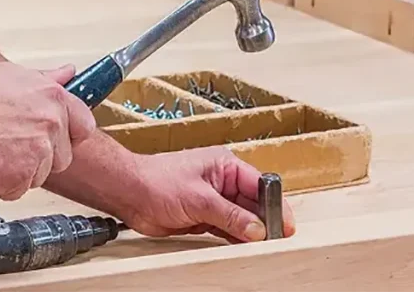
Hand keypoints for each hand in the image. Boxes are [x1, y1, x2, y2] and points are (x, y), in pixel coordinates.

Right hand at [0, 63, 96, 200]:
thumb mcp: (14, 76)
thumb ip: (47, 79)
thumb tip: (69, 73)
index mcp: (54, 98)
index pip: (84, 126)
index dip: (69, 136)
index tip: (55, 139)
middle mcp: (51, 124)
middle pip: (61, 157)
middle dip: (40, 157)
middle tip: (11, 145)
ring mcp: (37, 152)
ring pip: (39, 176)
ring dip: (19, 171)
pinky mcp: (19, 177)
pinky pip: (17, 190)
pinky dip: (1, 185)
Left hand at [123, 147, 295, 241]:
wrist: (128, 193)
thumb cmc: (156, 181)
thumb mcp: (199, 198)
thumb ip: (230, 215)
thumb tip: (257, 229)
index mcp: (225, 165)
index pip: (259, 184)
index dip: (274, 204)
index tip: (285, 224)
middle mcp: (222, 181)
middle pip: (253, 204)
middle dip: (264, 222)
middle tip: (275, 241)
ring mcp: (213, 200)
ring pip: (241, 219)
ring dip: (250, 233)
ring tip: (262, 248)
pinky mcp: (203, 216)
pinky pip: (227, 229)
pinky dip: (235, 238)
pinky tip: (244, 248)